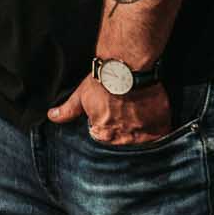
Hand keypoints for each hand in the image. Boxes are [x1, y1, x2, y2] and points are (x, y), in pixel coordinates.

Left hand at [48, 76, 171, 145]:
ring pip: (143, 145)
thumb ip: (68, 111)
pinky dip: (159, 135)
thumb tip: (51, 116)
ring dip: (142, 137)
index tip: (114, 121)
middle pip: (124, 145)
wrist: (127, 69)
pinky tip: (155, 125)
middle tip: (128, 119)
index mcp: (102, 135)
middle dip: (125, 136)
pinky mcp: (159, 128)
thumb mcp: (81, 96)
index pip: (105, 141)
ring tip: (141, 122)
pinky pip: (161, 139)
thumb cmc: (103, 82)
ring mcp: (141, 136)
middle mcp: (122, 140)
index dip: (109, 131)